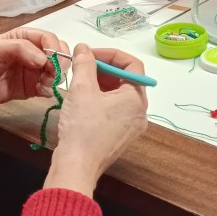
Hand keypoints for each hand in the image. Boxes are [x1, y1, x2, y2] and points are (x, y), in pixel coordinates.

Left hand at [0, 27, 68, 107]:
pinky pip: (47, 87)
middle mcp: (31, 53)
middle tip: (53, 75)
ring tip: (45, 85)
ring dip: (56, 78)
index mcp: (23, 38)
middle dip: (60, 63)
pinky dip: (49, 90)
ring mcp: (32, 71)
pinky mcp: (30, 88)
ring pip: (55, 71)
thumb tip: (45, 59)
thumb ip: (20, 49)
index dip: (55, 49)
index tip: (53, 62)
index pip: (48, 38)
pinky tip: (42, 92)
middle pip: (57, 54)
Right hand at [44, 44, 148, 197]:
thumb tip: (83, 48)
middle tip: (82, 66)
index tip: (90, 54)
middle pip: (126, 80)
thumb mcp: (82, 89)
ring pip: (118, 96)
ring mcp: (131, 127)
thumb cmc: (82, 127)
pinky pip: (114, 111)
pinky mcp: (119, 137)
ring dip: (100, 84)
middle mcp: (139, 113)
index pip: (132, 65)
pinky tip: (81, 100)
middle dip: (103, 69)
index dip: (111, 54)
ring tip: (79, 82)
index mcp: (137, 99)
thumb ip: (85, 63)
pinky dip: (100, 100)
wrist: (76, 166)